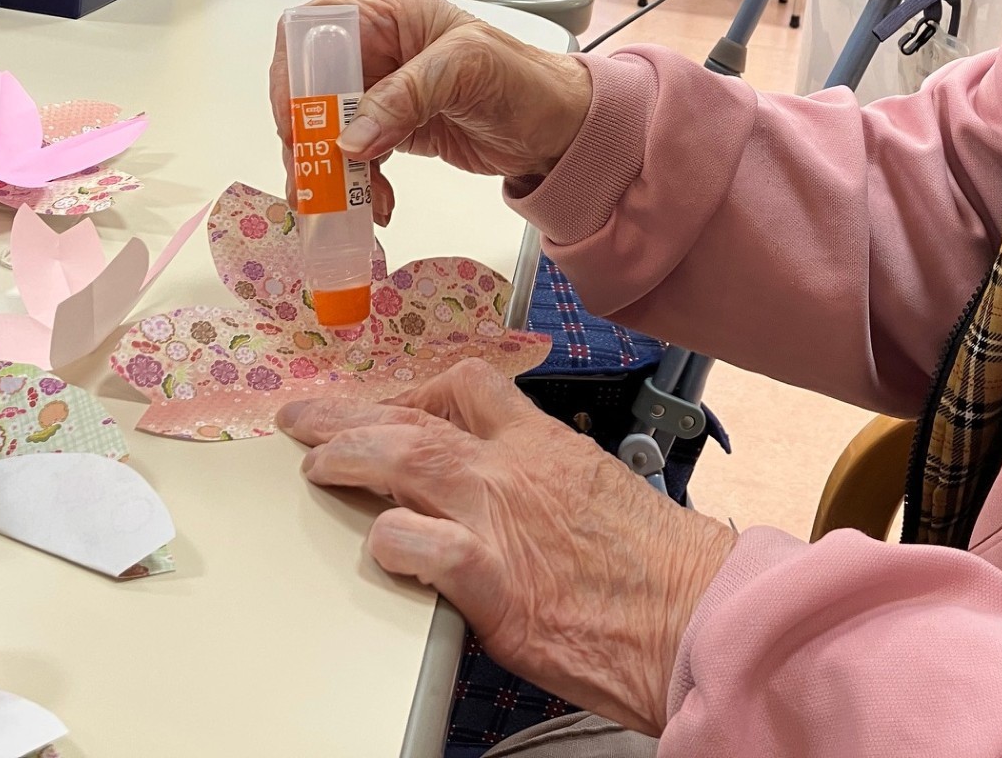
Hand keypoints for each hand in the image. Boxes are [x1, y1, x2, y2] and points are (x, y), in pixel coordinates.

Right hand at [270, 0, 592, 222]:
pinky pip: (354, 157)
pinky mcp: (392, 130)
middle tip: (311, 172)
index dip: (296, 68)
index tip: (297, 117)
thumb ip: (407, 96)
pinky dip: (357, 185)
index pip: (317, 27)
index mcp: (392, 16)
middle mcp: (380, 50)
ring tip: (340, 202)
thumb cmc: (527, 81)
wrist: (559, 131)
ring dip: (329, 169)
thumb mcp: (468, 70)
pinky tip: (376, 204)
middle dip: (306, 132)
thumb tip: (350, 138)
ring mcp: (383, 93)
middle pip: (311, 84)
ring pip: (327, 128)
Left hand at [280, 360, 736, 734]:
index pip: (470, 385)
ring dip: (348, 455)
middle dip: (349, 411)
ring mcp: (500, 521)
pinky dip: (391, 541)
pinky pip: (420, 545)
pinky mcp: (494, 584)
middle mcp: (515, 469)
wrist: (696, 615)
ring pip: (403, 459)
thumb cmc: (661, 569)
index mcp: (546, 443)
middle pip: (416, 415)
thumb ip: (544, 482)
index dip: (414, 392)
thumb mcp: (601, 491)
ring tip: (316, 463)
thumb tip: (505, 496)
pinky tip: (379, 544)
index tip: (388, 405)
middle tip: (305, 417)